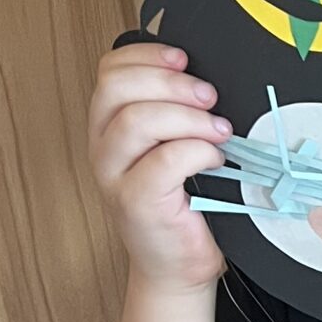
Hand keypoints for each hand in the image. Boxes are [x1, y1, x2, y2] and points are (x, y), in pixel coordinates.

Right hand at [88, 42, 231, 290]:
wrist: (178, 265)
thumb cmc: (185, 204)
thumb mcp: (176, 146)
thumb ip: (178, 111)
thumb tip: (212, 76)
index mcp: (109, 124)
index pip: (110, 70)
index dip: (147, 55)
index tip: (185, 58)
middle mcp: (103, 147)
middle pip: (117, 87)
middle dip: (171, 83)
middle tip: (210, 97)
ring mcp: (114, 176)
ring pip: (136, 120)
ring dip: (188, 118)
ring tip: (219, 131)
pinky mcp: (135, 203)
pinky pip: (164, 161)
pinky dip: (196, 151)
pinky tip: (215, 159)